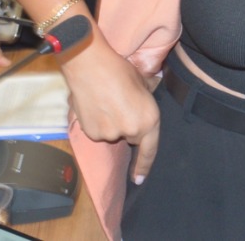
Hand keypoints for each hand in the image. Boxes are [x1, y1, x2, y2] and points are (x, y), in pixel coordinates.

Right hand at [62, 39, 162, 184]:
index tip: (138, 179)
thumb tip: (153, 89)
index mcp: (149, 121)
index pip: (150, 150)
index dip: (144, 166)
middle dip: (127, 126)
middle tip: (121, 104)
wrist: (90, 66)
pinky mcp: (91, 133)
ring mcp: (110, 134)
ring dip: (111, 123)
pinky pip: (96, 131)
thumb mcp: (142, 81)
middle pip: (130, 137)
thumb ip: (149, 93)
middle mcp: (131, 131)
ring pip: (111, 133)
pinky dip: (96, 122)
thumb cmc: (119, 70)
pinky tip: (94, 105)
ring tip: (106, 101)